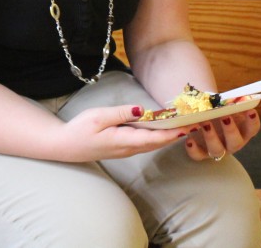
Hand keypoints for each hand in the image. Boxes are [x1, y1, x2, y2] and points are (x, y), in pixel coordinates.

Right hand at [56, 104, 187, 161]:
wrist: (65, 146)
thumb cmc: (80, 130)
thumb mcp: (98, 117)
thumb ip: (122, 113)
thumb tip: (143, 110)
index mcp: (124, 140)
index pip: (155, 137)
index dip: (174, 132)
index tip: (189, 126)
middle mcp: (128, 148)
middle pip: (158, 142)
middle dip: (176, 134)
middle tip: (195, 123)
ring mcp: (126, 150)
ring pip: (153, 143)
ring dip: (168, 136)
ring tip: (184, 125)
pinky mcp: (122, 148)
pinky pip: (145, 143)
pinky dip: (157, 137)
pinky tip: (162, 129)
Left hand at [183, 108, 260, 161]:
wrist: (200, 118)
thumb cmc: (216, 110)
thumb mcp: (222, 105)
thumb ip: (226, 101)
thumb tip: (233, 95)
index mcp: (241, 130)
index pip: (252, 129)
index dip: (253, 121)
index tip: (251, 111)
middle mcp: (232, 143)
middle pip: (236, 142)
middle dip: (231, 130)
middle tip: (225, 117)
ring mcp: (217, 149)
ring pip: (217, 150)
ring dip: (211, 137)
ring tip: (205, 123)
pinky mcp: (201, 153)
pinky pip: (198, 155)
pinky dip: (193, 149)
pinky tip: (189, 140)